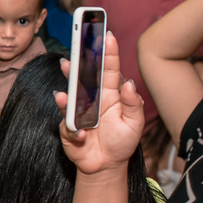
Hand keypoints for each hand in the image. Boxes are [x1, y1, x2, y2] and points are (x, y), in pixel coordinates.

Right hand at [56, 32, 144, 173]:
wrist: (106, 166)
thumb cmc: (122, 142)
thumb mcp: (135, 123)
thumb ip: (134, 104)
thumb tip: (130, 84)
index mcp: (110, 95)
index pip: (108, 70)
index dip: (108, 52)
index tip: (107, 35)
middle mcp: (92, 99)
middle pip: (84, 76)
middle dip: (80, 58)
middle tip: (78, 40)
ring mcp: (78, 112)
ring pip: (70, 95)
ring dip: (68, 83)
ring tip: (66, 69)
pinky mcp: (68, 128)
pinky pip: (68, 125)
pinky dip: (73, 129)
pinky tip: (81, 133)